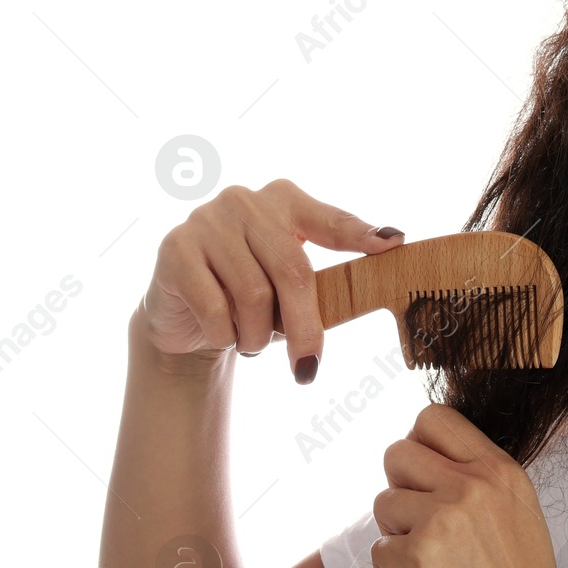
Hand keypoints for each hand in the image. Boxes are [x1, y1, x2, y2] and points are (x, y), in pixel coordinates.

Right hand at [141, 177, 404, 382]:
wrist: (185, 316)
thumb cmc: (253, 299)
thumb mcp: (291, 287)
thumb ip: (324, 280)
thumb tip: (380, 269)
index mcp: (285, 201)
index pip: (330, 221)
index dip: (360, 234)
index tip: (393, 243)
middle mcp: (245, 201)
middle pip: (293, 271)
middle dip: (305, 327)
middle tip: (309, 366)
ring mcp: (206, 221)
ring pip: (254, 295)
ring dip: (258, 335)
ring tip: (252, 341)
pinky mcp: (174, 250)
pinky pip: (216, 309)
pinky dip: (227, 336)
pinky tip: (224, 335)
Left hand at [369, 404, 567, 567]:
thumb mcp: (518, 516)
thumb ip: (477, 483)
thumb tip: (421, 464)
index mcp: (501, 470)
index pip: (433, 417)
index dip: (418, 446)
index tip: (426, 480)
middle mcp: (474, 485)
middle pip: (395, 452)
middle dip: (399, 489)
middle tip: (422, 527)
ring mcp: (445, 519)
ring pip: (382, 504)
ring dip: (396, 537)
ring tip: (432, 566)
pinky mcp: (419, 558)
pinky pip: (379, 552)